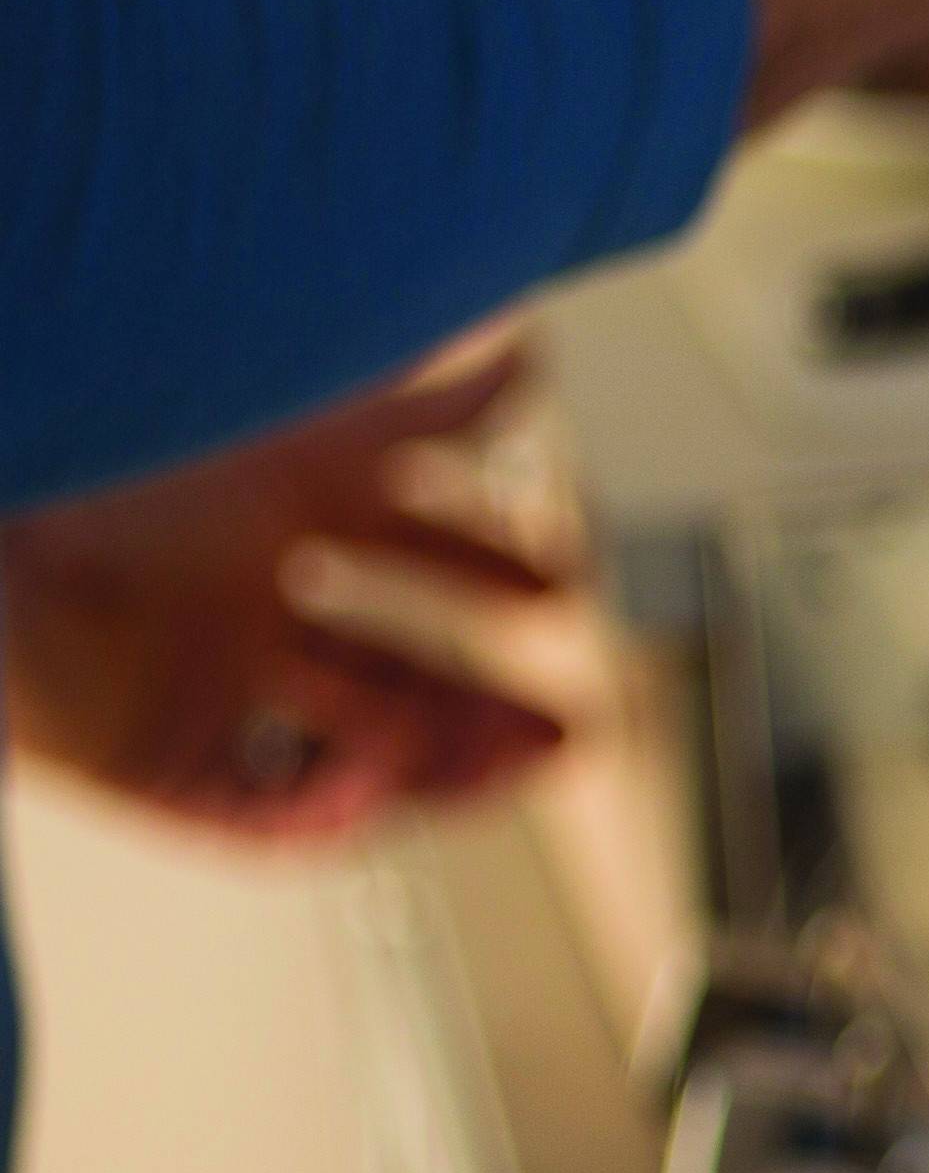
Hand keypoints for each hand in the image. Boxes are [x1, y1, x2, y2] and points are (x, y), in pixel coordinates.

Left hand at [0, 353, 567, 839]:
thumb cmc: (119, 468)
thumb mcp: (301, 435)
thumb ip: (421, 410)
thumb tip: (521, 355)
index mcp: (257, 518)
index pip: (398, 552)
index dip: (484, 570)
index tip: (559, 582)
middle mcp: (228, 607)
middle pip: (387, 670)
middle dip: (484, 700)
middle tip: (565, 722)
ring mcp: (189, 689)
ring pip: (339, 750)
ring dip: (439, 766)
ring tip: (519, 764)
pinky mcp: (144, 764)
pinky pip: (251, 816)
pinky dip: (324, 813)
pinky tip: (378, 790)